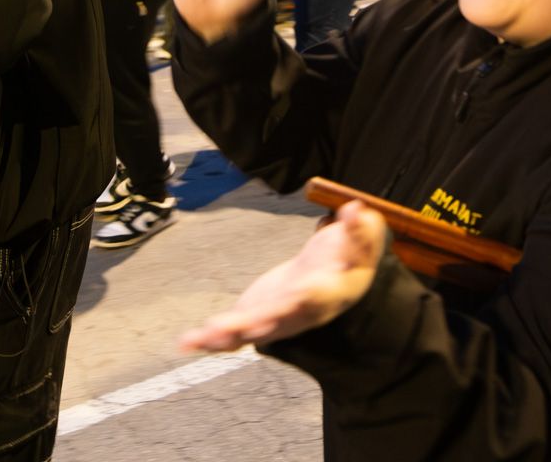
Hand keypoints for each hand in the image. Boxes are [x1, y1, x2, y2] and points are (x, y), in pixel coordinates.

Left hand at [177, 200, 386, 352]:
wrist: (333, 280)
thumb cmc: (348, 257)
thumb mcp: (363, 238)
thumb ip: (360, 227)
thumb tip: (354, 208)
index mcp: (329, 293)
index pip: (317, 296)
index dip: (306, 298)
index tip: (299, 294)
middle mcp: (301, 313)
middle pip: (280, 320)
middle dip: (261, 323)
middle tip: (243, 327)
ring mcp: (276, 320)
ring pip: (252, 331)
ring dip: (230, 335)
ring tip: (205, 336)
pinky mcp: (256, 318)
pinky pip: (234, 333)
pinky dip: (211, 340)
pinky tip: (187, 342)